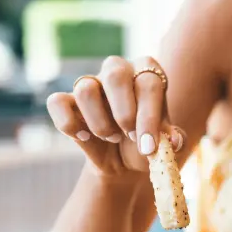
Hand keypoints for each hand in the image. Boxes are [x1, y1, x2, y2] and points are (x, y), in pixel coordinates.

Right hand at [45, 56, 185, 176]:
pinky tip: (84, 137)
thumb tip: (173, 141)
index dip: (149, 116)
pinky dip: (69, 124)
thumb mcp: (163, 144)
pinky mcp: (67, 100)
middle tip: (129, 136)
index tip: (149, 146)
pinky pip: (57, 102)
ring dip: (99, 122)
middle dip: (124, 112)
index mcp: (147, 73)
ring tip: (111, 137)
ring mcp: (91, 83)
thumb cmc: (146, 143)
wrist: (122, 161)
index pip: (148, 83)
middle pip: (115, 73)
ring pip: (85, 88)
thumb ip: (173, 139)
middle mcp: (118, 70)